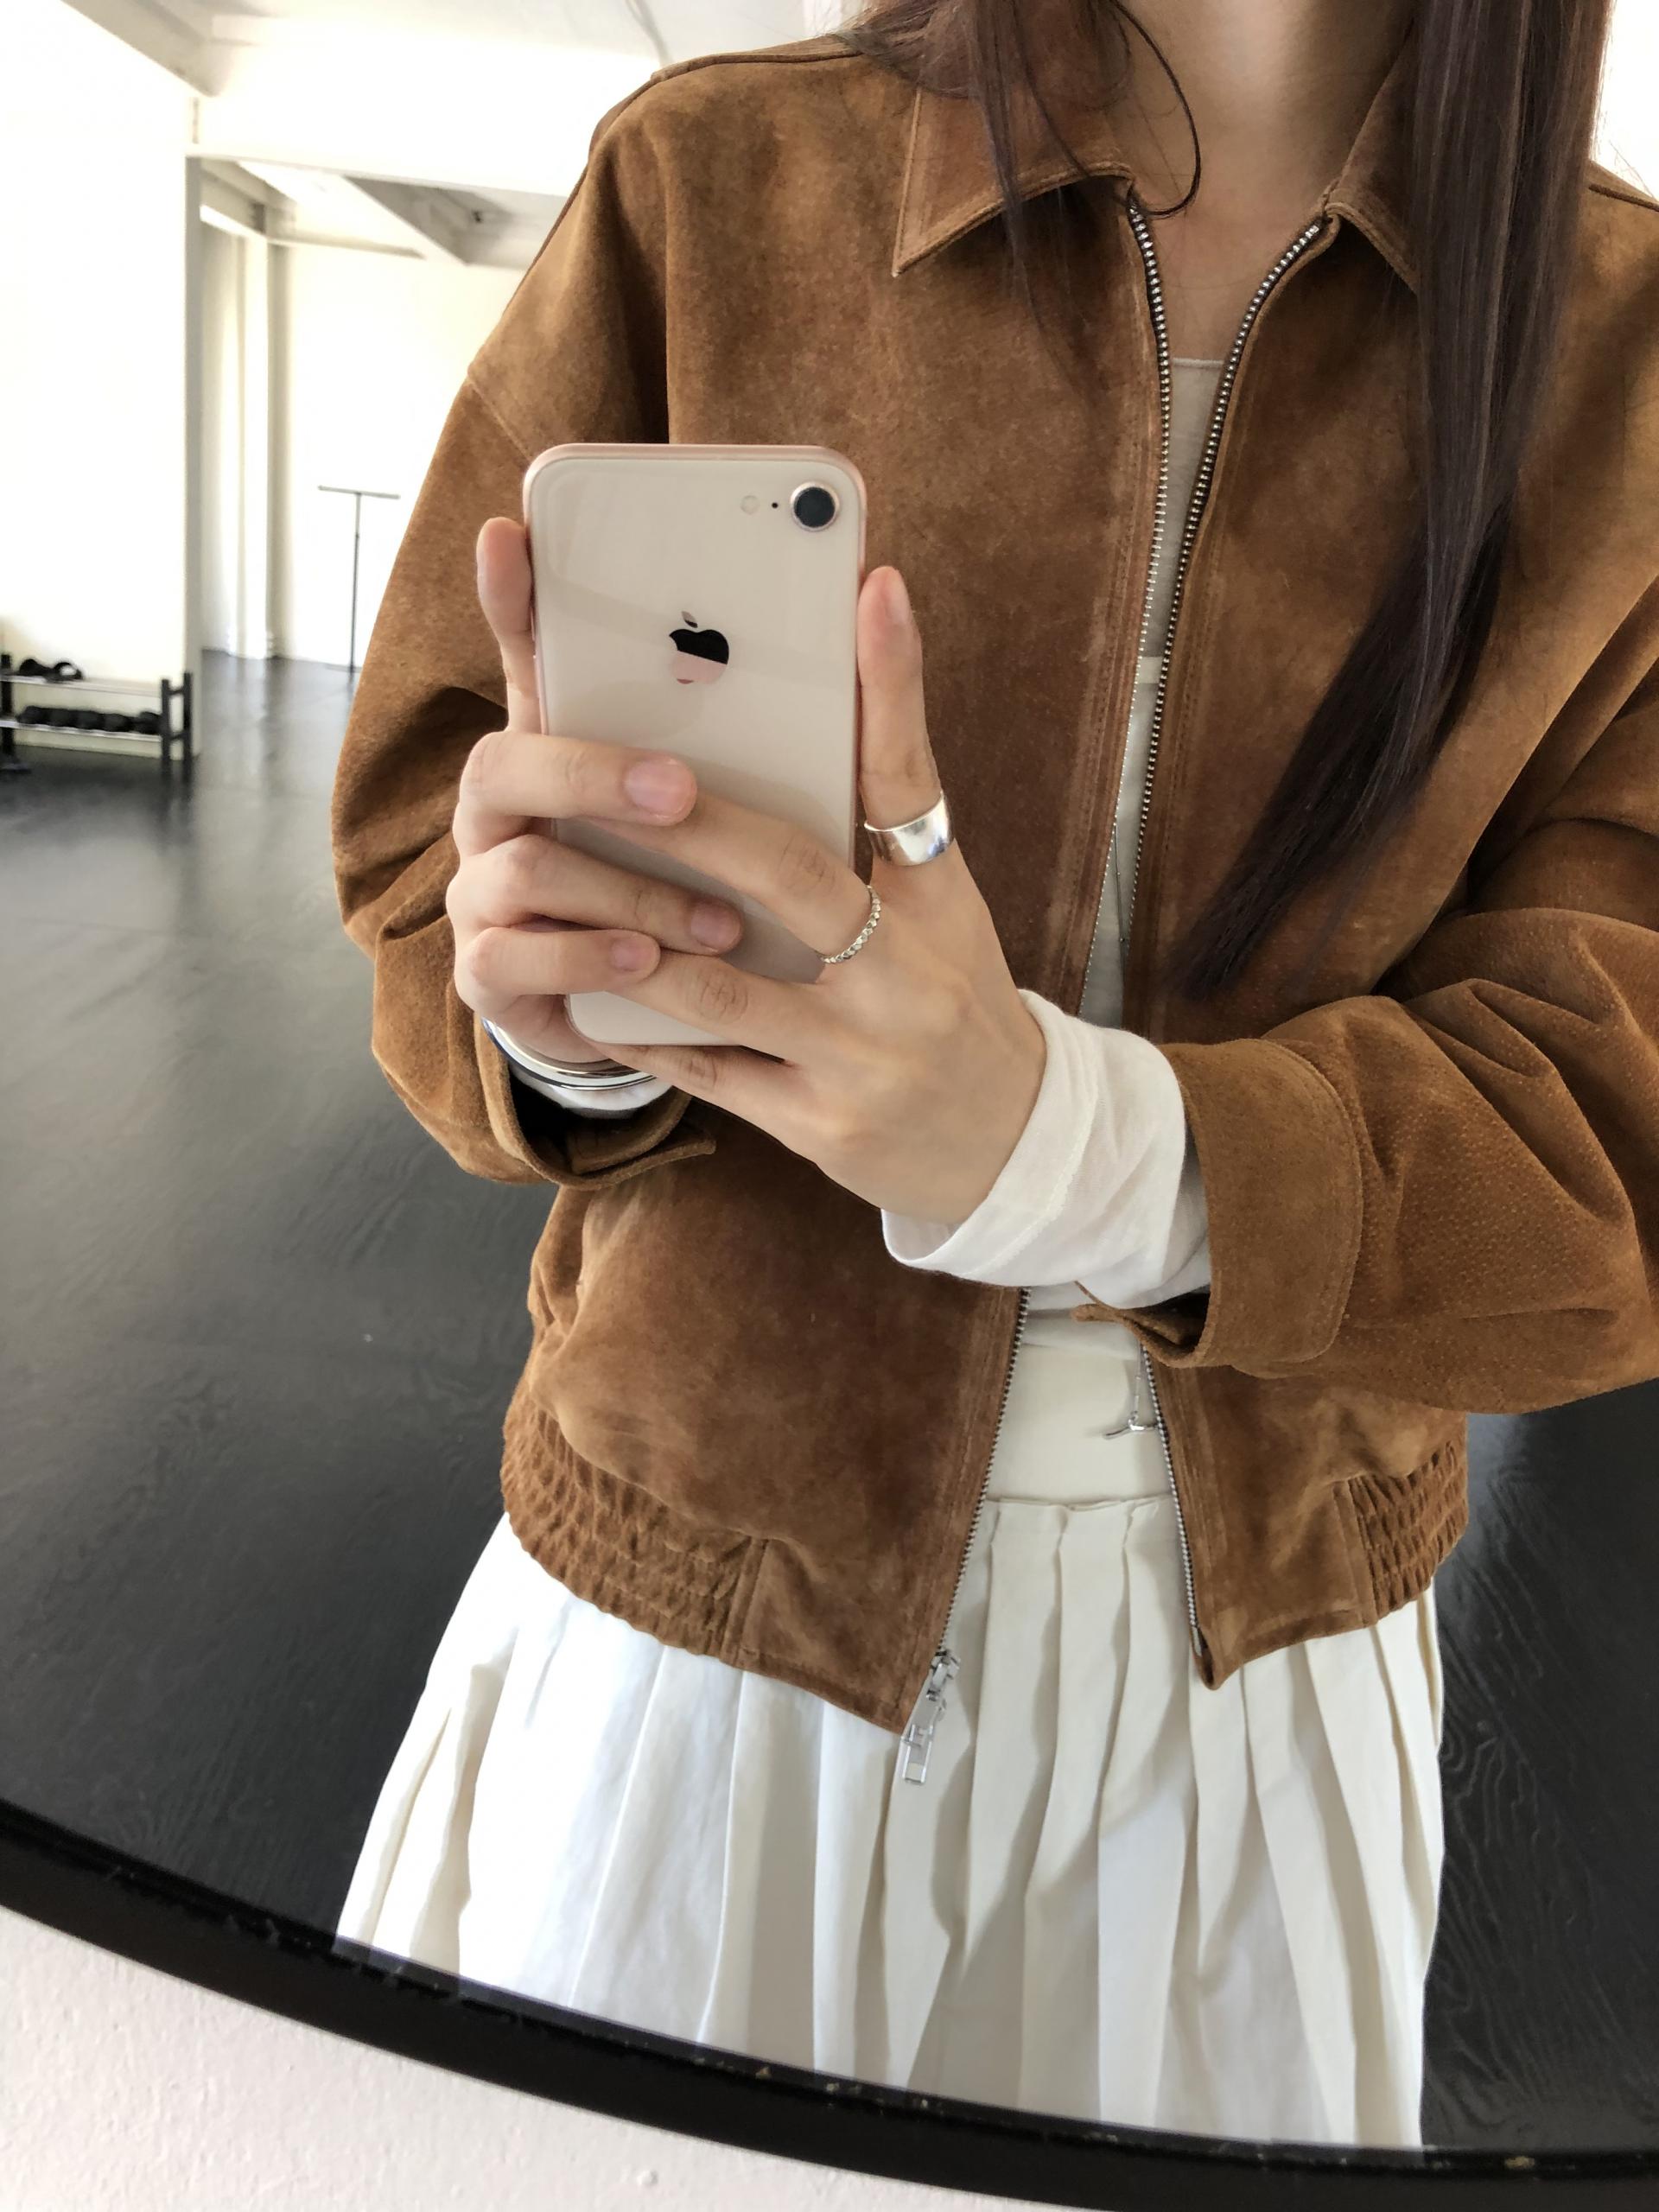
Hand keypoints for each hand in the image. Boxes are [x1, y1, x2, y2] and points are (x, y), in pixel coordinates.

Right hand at [448, 516, 747, 1067]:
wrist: (654, 1021)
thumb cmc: (696, 891)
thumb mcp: (736, 815)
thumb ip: (758, 733)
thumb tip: (870, 609)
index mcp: (563, 748)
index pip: (527, 658)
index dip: (511, 601)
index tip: (509, 534)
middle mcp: (505, 812)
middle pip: (504, 763)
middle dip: (592, 775)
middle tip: (681, 789)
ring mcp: (483, 892)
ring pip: (525, 870)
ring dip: (629, 894)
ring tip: (719, 923)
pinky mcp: (488, 977)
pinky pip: (511, 960)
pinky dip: (589, 959)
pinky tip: (652, 963)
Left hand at [570, 563, 1046, 1223]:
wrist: (1011, 1145)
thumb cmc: (952, 996)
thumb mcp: (943, 902)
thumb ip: (890, 809)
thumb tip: (847, 675)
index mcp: (938, 900)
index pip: (913, 778)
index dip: (894, 683)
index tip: (872, 589)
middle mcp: (907, 973)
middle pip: (789, 873)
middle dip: (687, 824)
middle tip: (611, 774)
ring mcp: (862, 1057)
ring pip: (720, 984)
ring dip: (635, 938)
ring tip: (564, 891)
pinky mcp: (822, 1126)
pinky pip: (710, 1070)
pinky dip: (648, 1031)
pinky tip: (594, 997)